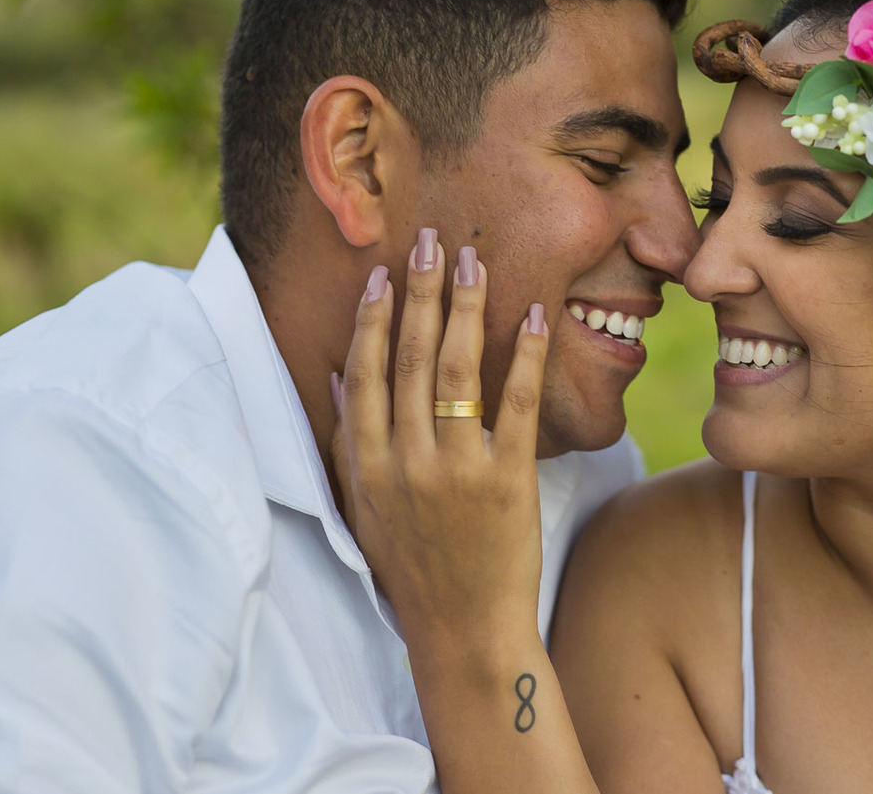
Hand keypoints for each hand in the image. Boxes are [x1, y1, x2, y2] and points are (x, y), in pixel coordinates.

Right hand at [330, 228, 549, 645]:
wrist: (463, 630)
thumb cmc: (411, 569)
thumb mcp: (363, 508)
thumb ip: (349, 442)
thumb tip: (339, 374)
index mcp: (368, 465)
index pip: (366, 373)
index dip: (375, 318)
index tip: (385, 274)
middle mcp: (407, 460)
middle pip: (412, 358)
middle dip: (421, 292)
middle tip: (432, 241)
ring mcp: (458, 468)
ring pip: (458, 371)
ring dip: (464, 309)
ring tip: (472, 262)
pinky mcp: (509, 479)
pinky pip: (518, 405)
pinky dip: (525, 357)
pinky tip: (533, 316)